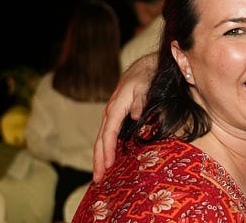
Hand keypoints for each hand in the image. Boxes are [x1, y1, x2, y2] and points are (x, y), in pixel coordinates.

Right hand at [92, 52, 159, 180]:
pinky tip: (108, 161)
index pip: (109, 132)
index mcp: (117, 105)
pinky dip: (106, 149)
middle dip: (99, 160)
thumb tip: (136, 116)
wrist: (146, 65)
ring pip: (102, 138)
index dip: (108, 149)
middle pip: (101, 139)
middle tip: (98, 180)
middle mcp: (111, 111)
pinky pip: (108, 135)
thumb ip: (141, 100)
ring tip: (99, 176)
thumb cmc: (147, 74)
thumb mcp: (146, 84)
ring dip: (100, 157)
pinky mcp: (117, 116)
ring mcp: (112, 114)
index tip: (107, 166)